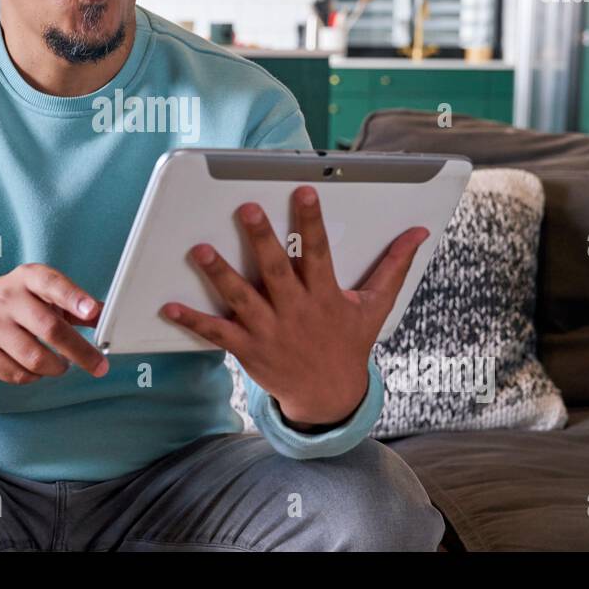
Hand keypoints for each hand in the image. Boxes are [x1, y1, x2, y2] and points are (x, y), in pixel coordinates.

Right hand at [0, 264, 109, 383]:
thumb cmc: (18, 302)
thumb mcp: (44, 292)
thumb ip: (75, 304)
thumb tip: (108, 316)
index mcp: (28, 278)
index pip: (52, 284)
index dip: (74, 298)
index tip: (92, 311)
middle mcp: (7, 299)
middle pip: (50, 329)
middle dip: (81, 352)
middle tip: (99, 366)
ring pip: (35, 358)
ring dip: (58, 368)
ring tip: (62, 364)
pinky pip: (19, 375)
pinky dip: (35, 377)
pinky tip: (37, 368)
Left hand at [160, 186, 428, 426]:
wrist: (329, 396)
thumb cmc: (349, 342)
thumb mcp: (375, 306)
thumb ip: (394, 266)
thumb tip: (419, 232)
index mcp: (326, 297)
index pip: (320, 254)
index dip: (312, 223)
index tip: (304, 191)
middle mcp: (296, 312)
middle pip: (276, 271)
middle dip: (261, 239)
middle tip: (247, 208)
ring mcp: (269, 331)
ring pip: (242, 298)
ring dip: (220, 274)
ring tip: (200, 249)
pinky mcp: (248, 349)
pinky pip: (217, 332)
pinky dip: (192, 321)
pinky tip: (169, 306)